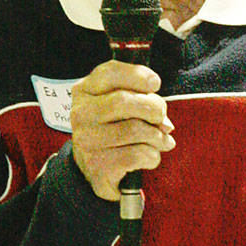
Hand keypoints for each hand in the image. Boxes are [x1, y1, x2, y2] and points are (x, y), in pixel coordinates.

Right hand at [70, 61, 174, 202]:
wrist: (95, 172)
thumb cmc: (113, 133)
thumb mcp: (121, 110)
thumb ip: (142, 104)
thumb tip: (164, 123)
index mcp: (85, 91)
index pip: (109, 72)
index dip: (137, 75)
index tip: (155, 83)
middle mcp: (81, 113)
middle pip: (123, 101)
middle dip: (153, 107)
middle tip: (160, 117)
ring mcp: (87, 139)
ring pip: (134, 129)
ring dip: (157, 136)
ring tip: (161, 141)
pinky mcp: (98, 164)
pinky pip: (137, 155)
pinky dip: (153, 156)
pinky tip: (151, 157)